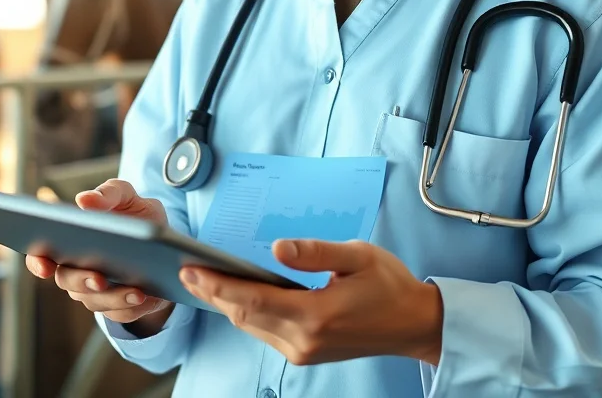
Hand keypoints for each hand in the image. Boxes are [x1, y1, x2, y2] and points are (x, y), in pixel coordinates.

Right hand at [25, 179, 174, 329]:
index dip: (38, 262)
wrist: (164, 241)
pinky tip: (144, 296)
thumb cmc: (135, 214)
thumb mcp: (125, 196)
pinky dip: (130, 307)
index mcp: (69, 241)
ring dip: (114, 297)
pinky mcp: (118, 307)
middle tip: (99, 278)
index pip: (40, 255)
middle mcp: (76, 269)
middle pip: (67, 281)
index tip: (46, 266)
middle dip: (82, 281)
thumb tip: (84, 200)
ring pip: (95, 301)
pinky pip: (120, 313)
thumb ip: (107, 193)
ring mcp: (95, 291)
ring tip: (135, 290)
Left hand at [179, 239, 442, 365]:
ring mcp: (303, 351)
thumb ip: (315, 251)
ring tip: (202, 281)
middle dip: (212, 293)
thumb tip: (278, 248)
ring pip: (251, 326)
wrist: (415, 325)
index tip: (193, 270)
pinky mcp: (305, 353)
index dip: (219, 285)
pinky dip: (245, 313)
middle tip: (186, 272)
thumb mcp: (358, 256)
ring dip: (225, 304)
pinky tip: (234, 297)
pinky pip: (265, 332)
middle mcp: (304, 339)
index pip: (253, 299)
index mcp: (316, 314)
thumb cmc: (389, 286)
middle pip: (244, 316)